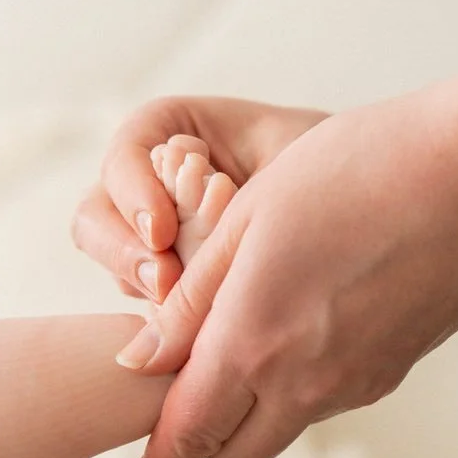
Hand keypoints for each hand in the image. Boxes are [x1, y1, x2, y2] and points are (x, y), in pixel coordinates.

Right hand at [71, 95, 327, 302]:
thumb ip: (247, 185)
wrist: (361, 208)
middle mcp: (148, 184)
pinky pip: (141, 300)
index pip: (126, 153)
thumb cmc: (330, 166)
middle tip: (164, 282)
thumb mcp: (295, 155)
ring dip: (137, 284)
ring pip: (111, 263)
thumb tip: (209, 215)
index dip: (133, 191)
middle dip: (123, 250)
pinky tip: (196, 327)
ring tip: (177, 307)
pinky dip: (161, 313)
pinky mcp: (164, 282)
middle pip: (96, 214)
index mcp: (171, 130)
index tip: (163, 228)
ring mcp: (149, 237)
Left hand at [121, 86, 457, 457]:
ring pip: (282, 428)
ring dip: (252, 409)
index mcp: (255, 340)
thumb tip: (141, 361)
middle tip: (184, 388)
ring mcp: (358, 383)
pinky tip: (305, 318)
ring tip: (245, 334)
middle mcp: (306, 381)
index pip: (189, 435)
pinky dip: (299, 386)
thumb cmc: (360, 170)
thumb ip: (191, 299)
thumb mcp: (250, 217)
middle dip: (202, 439)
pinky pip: (328, 402)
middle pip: (234, 452)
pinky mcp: (395, 371)